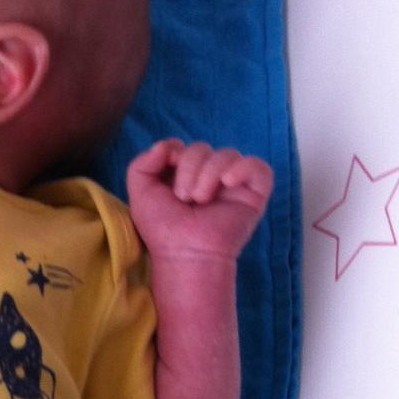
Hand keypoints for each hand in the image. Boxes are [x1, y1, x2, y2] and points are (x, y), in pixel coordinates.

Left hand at [126, 140, 272, 262]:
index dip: (175, 154)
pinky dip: (242, 169)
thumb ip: (141, 164)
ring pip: (227, 154)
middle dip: (189, 168)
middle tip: (185, 198)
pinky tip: (228, 183)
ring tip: (201, 200)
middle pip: (202, 148)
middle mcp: (210, 177)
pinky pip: (258, 166)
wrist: (185, 253)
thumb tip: (166, 145)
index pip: (183, 147)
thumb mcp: (141, 194)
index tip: (169, 175)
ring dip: (208, 174)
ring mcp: (234, 184)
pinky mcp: (254, 193)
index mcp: (185, 176)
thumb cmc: (164, 230)